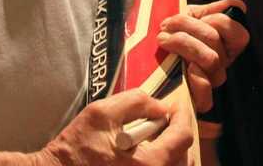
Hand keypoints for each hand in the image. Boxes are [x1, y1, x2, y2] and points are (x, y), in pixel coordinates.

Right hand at [35, 89, 192, 165]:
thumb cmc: (75, 148)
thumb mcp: (101, 113)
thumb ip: (135, 102)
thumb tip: (160, 106)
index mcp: (149, 164)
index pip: (183, 137)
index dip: (183, 116)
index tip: (177, 105)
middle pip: (186, 159)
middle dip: (179, 136)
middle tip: (167, 121)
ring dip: (174, 154)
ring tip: (159, 139)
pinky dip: (163, 164)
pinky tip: (149, 155)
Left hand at [156, 0, 249, 112]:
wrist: (144, 58)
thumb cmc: (171, 37)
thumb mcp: (190, 18)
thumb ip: (211, 10)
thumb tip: (237, 5)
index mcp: (224, 46)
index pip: (240, 35)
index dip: (220, 21)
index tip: (196, 15)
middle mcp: (221, 65)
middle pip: (216, 41)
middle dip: (189, 26)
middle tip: (167, 25)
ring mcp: (210, 83)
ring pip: (211, 59)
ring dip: (184, 43)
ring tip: (163, 39)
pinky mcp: (197, 101)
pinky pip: (207, 96)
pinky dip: (198, 79)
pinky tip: (182, 66)